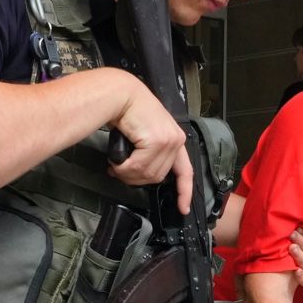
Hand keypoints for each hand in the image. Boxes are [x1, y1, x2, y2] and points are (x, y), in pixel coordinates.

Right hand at [108, 75, 191, 214]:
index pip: (185, 171)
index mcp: (176, 140)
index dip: (184, 192)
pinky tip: (116, 161)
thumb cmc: (129, 112)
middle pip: (158, 177)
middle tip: (119, 171)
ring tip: (116, 165)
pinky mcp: (157, 140)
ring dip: (128, 174)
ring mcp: (168, 140)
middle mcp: (176, 140)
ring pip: (147, 174)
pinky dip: (124, 168)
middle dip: (136, 179)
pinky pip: (138, 166)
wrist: (121, 94)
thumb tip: (137, 176)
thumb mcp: (144, 135)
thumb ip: (147, 154)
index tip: (183, 208)